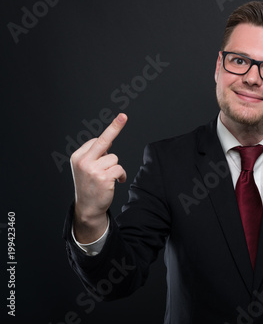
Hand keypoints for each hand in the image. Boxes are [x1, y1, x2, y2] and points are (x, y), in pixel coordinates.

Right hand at [70, 113, 127, 241]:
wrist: (88, 207)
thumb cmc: (89, 185)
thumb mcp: (85, 168)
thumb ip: (94, 155)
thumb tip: (108, 143)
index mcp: (78, 156)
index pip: (97, 140)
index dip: (110, 134)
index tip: (121, 117)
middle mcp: (83, 161)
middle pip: (104, 141)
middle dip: (115, 127)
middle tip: (124, 116)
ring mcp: (93, 170)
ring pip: (115, 158)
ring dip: (116, 168)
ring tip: (108, 178)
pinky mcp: (103, 178)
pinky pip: (119, 169)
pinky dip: (121, 175)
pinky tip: (116, 182)